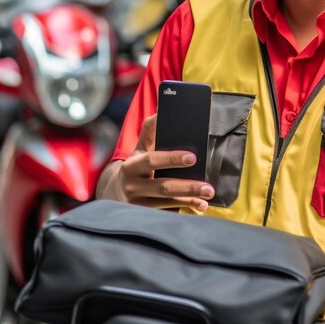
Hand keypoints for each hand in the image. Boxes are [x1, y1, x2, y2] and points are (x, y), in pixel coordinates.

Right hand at [97, 114, 214, 210]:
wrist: (115, 192)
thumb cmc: (136, 164)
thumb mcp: (140, 147)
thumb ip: (151, 129)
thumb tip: (163, 109)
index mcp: (132, 165)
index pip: (153, 160)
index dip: (172, 158)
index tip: (193, 157)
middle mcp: (133, 185)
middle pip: (163, 187)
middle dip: (187, 186)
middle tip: (208, 185)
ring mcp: (137, 202)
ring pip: (167, 201)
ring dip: (190, 198)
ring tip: (209, 193)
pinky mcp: (143, 214)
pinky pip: (167, 211)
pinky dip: (186, 207)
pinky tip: (201, 205)